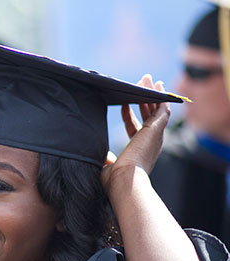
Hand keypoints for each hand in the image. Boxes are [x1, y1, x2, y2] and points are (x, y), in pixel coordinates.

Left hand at [101, 74, 170, 190]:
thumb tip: (99, 157)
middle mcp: (150, 143)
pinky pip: (162, 109)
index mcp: (139, 151)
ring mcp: (155, 137)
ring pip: (157, 110)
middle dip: (145, 99)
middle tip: (143, 84)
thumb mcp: (107, 167)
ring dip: (152, 93)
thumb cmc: (114, 180)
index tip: (123, 103)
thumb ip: (106, 160)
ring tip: (148, 79)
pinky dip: (160, 97)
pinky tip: (156, 86)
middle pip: (149, 116)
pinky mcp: (156, 130)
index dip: (129, 115)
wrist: (124, 181)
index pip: (135, 128)